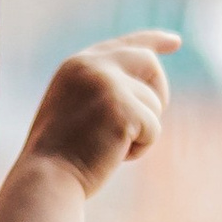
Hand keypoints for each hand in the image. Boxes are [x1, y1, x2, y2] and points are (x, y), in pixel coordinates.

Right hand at [18, 31, 174, 199]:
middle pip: (148, 63)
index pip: (124, 44)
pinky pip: (154, 128)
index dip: (154, 41)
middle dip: (159, 91)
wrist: (46, 180)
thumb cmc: (59, 156)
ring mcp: (108, 85)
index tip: (176, 42)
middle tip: (147, 122)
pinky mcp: (124, 109)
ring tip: (110, 149)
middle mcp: (92, 66)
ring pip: (154, 103)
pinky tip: (115, 157)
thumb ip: (102, 92)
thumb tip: (143, 94)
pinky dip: (141, 148)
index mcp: (76, 65)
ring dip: (142, 132)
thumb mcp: (75, 112)